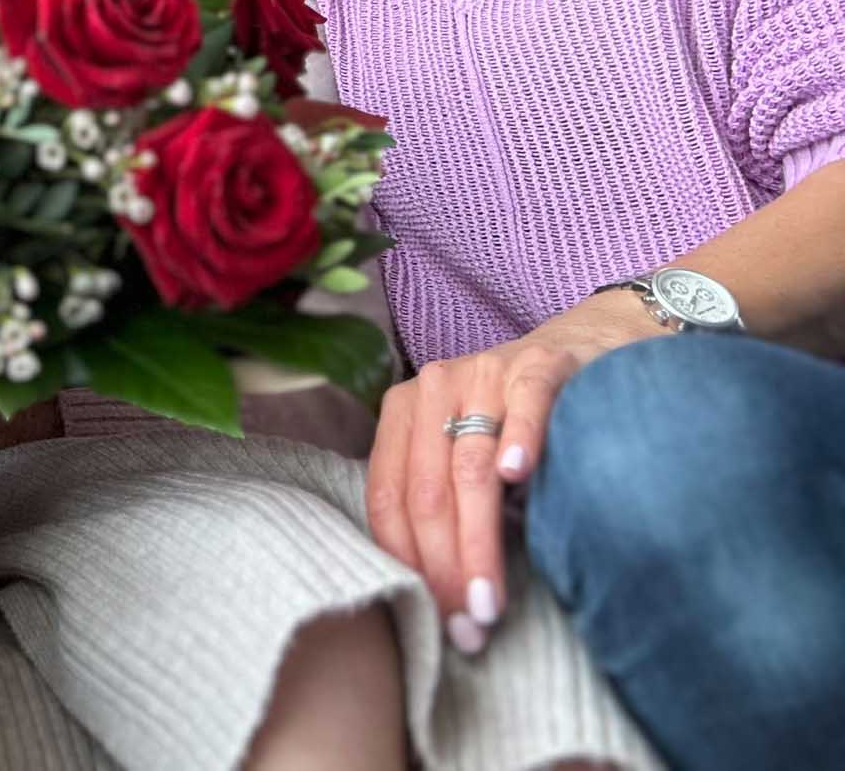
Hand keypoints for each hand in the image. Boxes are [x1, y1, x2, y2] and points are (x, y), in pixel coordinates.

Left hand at [364, 294, 654, 650]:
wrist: (586, 350)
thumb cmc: (516, 423)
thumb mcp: (467, 457)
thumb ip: (445, 506)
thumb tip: (440, 600)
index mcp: (402, 412)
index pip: (389, 496)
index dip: (407, 562)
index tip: (434, 620)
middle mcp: (433, 387)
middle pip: (427, 492)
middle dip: (445, 568)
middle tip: (468, 626)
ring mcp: (485, 371)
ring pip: (469, 467)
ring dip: (478, 540)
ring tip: (489, 598)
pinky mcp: (540, 363)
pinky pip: (525, 405)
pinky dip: (520, 441)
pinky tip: (518, 477)